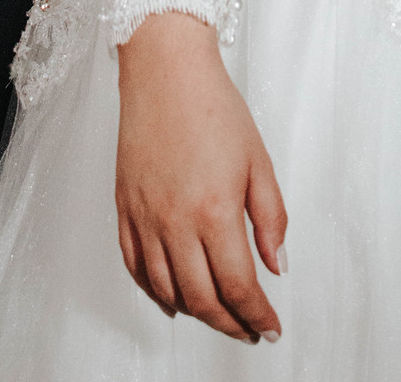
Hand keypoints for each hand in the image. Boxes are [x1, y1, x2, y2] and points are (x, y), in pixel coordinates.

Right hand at [116, 12, 285, 343]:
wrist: (166, 70)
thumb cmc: (214, 107)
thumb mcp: (258, 160)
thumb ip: (271, 218)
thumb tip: (276, 266)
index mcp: (214, 211)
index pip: (238, 285)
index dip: (257, 315)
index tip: (270, 327)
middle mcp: (175, 221)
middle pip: (202, 298)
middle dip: (229, 323)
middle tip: (248, 329)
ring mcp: (145, 217)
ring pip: (166, 289)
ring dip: (194, 311)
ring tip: (217, 313)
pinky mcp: (124, 207)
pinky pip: (134, 266)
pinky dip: (154, 290)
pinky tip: (172, 296)